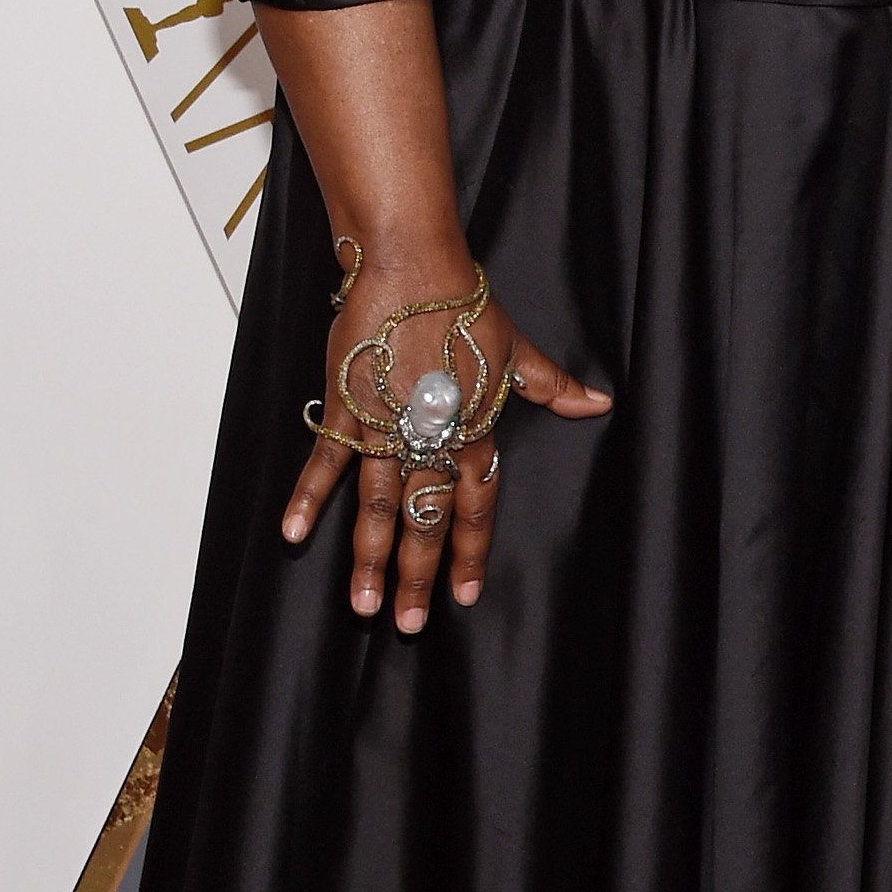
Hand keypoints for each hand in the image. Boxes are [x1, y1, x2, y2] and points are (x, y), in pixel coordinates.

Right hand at [282, 244, 610, 633]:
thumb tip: (598, 402)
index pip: (475, 505)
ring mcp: (386, 427)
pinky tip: (294, 534)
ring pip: (377, 506)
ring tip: (363, 605)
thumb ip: (551, 386)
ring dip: (369, 557)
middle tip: (407, 623)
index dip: (469, 550)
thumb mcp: (516, 349)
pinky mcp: (348, 408)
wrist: (414, 268)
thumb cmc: (465, 304)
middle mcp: (431, 438)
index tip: (464, 595)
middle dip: (417, 574)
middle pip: (425, 519)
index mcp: (474, 429)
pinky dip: (308, 498)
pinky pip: (326, 462)